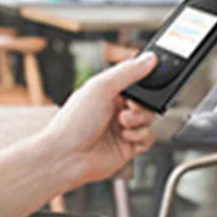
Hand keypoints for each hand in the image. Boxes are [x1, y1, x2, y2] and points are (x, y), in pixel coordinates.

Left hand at [41, 53, 157, 188]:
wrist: (67, 157)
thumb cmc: (74, 122)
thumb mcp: (101, 87)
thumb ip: (128, 72)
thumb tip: (149, 59)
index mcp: (109, 91)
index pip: (135, 81)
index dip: (143, 83)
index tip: (147, 83)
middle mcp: (115, 109)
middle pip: (146, 101)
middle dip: (141, 105)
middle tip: (129, 107)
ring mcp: (122, 128)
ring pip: (149, 119)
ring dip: (139, 121)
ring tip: (122, 123)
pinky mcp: (127, 148)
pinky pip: (148, 138)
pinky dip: (140, 137)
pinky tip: (125, 137)